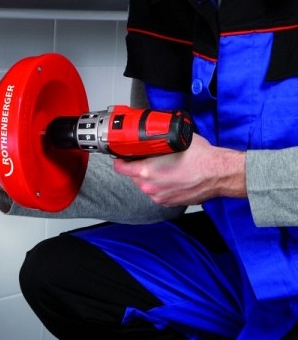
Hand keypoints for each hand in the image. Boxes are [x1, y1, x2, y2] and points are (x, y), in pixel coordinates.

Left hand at [113, 134, 246, 205]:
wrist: (219, 174)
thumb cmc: (200, 157)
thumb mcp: (173, 141)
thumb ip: (156, 142)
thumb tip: (149, 136)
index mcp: (146, 172)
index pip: (120, 167)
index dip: (121, 159)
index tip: (123, 155)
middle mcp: (149, 187)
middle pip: (134, 176)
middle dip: (139, 167)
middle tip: (149, 158)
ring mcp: (159, 197)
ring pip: (146, 185)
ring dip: (151, 177)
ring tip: (164, 168)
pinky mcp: (169, 203)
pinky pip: (158, 192)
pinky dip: (161, 186)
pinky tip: (172, 177)